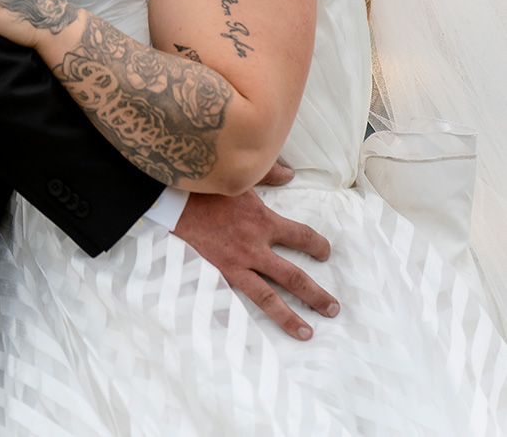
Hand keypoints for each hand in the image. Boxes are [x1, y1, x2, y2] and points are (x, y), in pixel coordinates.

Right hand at [172, 190, 338, 339]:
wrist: (174, 200)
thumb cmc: (208, 187)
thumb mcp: (241, 176)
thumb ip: (269, 172)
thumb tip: (290, 174)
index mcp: (264, 222)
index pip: (301, 237)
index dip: (317, 246)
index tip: (325, 253)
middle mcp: (254, 248)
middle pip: (293, 277)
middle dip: (315, 295)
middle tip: (332, 309)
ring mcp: (236, 265)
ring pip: (268, 298)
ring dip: (289, 317)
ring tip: (307, 332)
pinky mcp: (218, 274)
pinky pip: (237, 299)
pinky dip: (248, 315)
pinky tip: (256, 333)